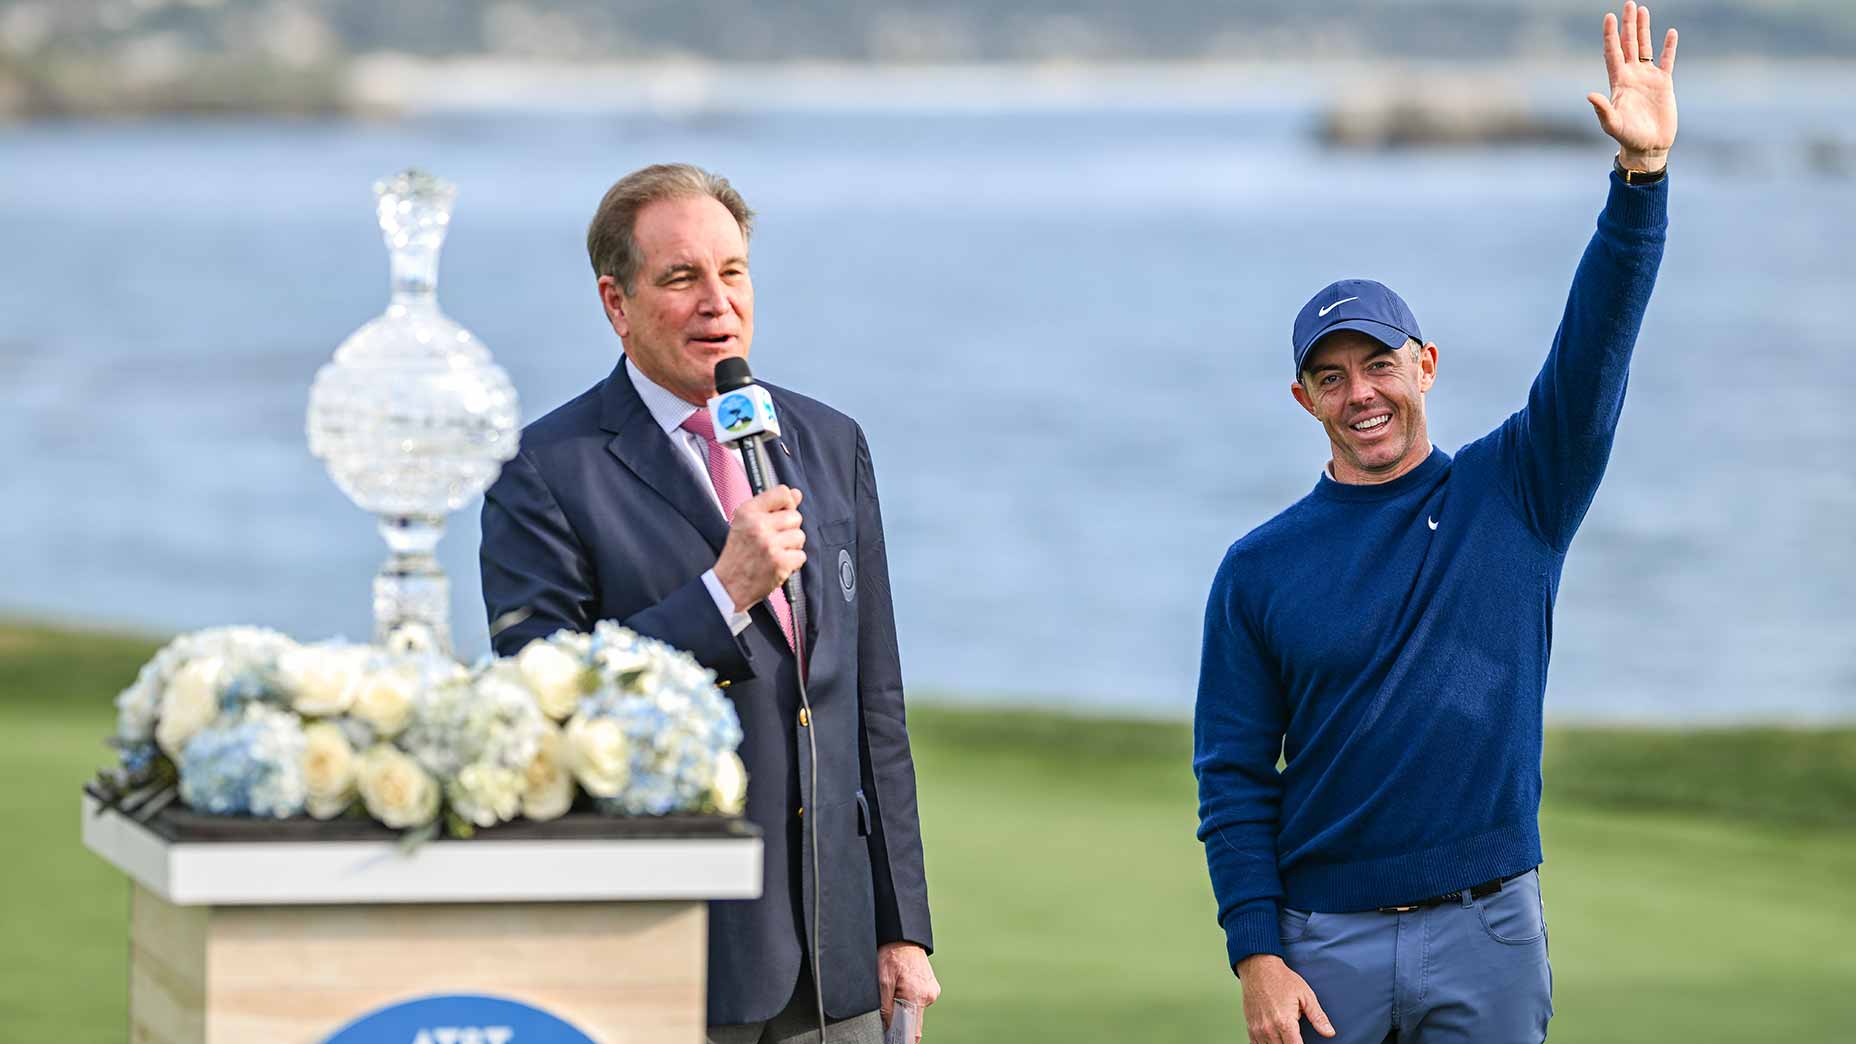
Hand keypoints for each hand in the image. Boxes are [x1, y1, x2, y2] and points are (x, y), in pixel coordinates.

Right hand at [713, 485, 804, 610]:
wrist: (728, 585)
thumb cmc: (738, 554)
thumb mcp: (746, 523)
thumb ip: (771, 507)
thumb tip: (796, 493)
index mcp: (747, 512)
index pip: (782, 492)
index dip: (788, 504)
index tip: (782, 514)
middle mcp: (758, 525)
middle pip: (795, 516)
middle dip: (789, 529)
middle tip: (774, 540)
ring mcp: (769, 544)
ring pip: (800, 536)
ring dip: (792, 547)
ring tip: (775, 553)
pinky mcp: (779, 562)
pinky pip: (801, 556)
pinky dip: (793, 563)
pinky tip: (778, 564)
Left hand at [877, 941, 938, 1041]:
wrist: (904, 937)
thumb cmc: (893, 953)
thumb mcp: (883, 981)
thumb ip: (885, 1007)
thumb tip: (887, 1025)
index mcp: (917, 995)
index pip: (913, 1029)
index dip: (902, 1036)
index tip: (894, 1038)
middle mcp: (929, 995)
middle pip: (913, 1019)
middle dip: (900, 1017)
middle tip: (890, 1001)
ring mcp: (932, 991)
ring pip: (915, 1009)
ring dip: (905, 1005)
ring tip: (896, 987)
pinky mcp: (931, 987)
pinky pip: (919, 1000)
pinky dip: (910, 997)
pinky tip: (903, 984)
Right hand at [1236, 955, 1334, 1043]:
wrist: (1258, 967)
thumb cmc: (1281, 979)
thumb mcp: (1305, 995)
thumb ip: (1318, 1017)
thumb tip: (1329, 1033)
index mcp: (1285, 1022)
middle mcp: (1269, 1029)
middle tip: (1297, 1038)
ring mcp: (1257, 1029)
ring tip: (1287, 1038)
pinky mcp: (1250, 1027)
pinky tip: (1275, 1040)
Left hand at [1586, 1, 1677, 170]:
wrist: (1648, 147)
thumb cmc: (1627, 138)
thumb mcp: (1612, 125)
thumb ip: (1602, 110)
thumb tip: (1590, 95)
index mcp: (1618, 82)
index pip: (1612, 53)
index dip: (1610, 35)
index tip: (1608, 17)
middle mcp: (1631, 76)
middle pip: (1628, 44)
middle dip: (1627, 25)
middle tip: (1628, 4)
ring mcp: (1647, 78)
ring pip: (1645, 47)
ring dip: (1644, 29)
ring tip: (1642, 10)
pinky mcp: (1664, 83)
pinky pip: (1667, 60)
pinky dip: (1669, 46)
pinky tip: (1670, 32)